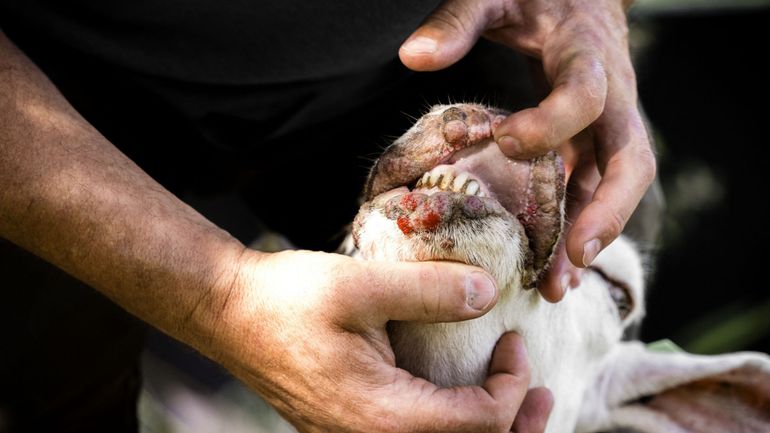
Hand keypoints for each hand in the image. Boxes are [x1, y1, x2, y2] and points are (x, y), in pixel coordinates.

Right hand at [207, 249, 551, 432]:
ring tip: (519, 403)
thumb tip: (488, 295)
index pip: (478, 424)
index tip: (513, 340)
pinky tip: (461, 398)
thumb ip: (430, 289)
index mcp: (382, 415)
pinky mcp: (350, 427)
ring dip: (488, 431)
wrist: (230, 313)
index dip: (512, 385)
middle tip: (544, 394)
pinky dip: (453, 426)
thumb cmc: (287, 299)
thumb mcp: (360, 285)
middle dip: (517, 428)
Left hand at [399, 0, 655, 301]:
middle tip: (575, 256)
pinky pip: (593, 188)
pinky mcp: (593, 141)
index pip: (587, 95)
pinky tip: (556, 267)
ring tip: (558, 287)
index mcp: (588, 55)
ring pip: (615, 186)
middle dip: (608, 210)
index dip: (552, 123)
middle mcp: (612, 95)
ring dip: (591, 236)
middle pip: (631, 159)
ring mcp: (607, 124)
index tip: (506, 141)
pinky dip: (578, 226)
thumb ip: (458, 20)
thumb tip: (413, 56)